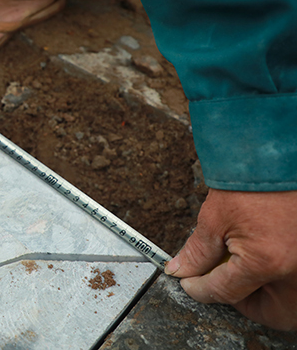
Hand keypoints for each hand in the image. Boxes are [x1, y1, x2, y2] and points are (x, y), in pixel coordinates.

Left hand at [165, 189, 296, 330]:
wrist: (275, 155)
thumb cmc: (249, 181)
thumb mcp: (214, 217)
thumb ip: (197, 252)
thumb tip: (181, 270)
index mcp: (267, 262)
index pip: (226, 292)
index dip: (200, 289)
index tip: (189, 283)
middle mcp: (295, 270)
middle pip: (272, 312)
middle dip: (244, 304)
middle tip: (220, 283)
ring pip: (289, 302)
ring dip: (266, 295)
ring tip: (240, 270)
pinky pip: (295, 279)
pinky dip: (279, 279)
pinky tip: (258, 259)